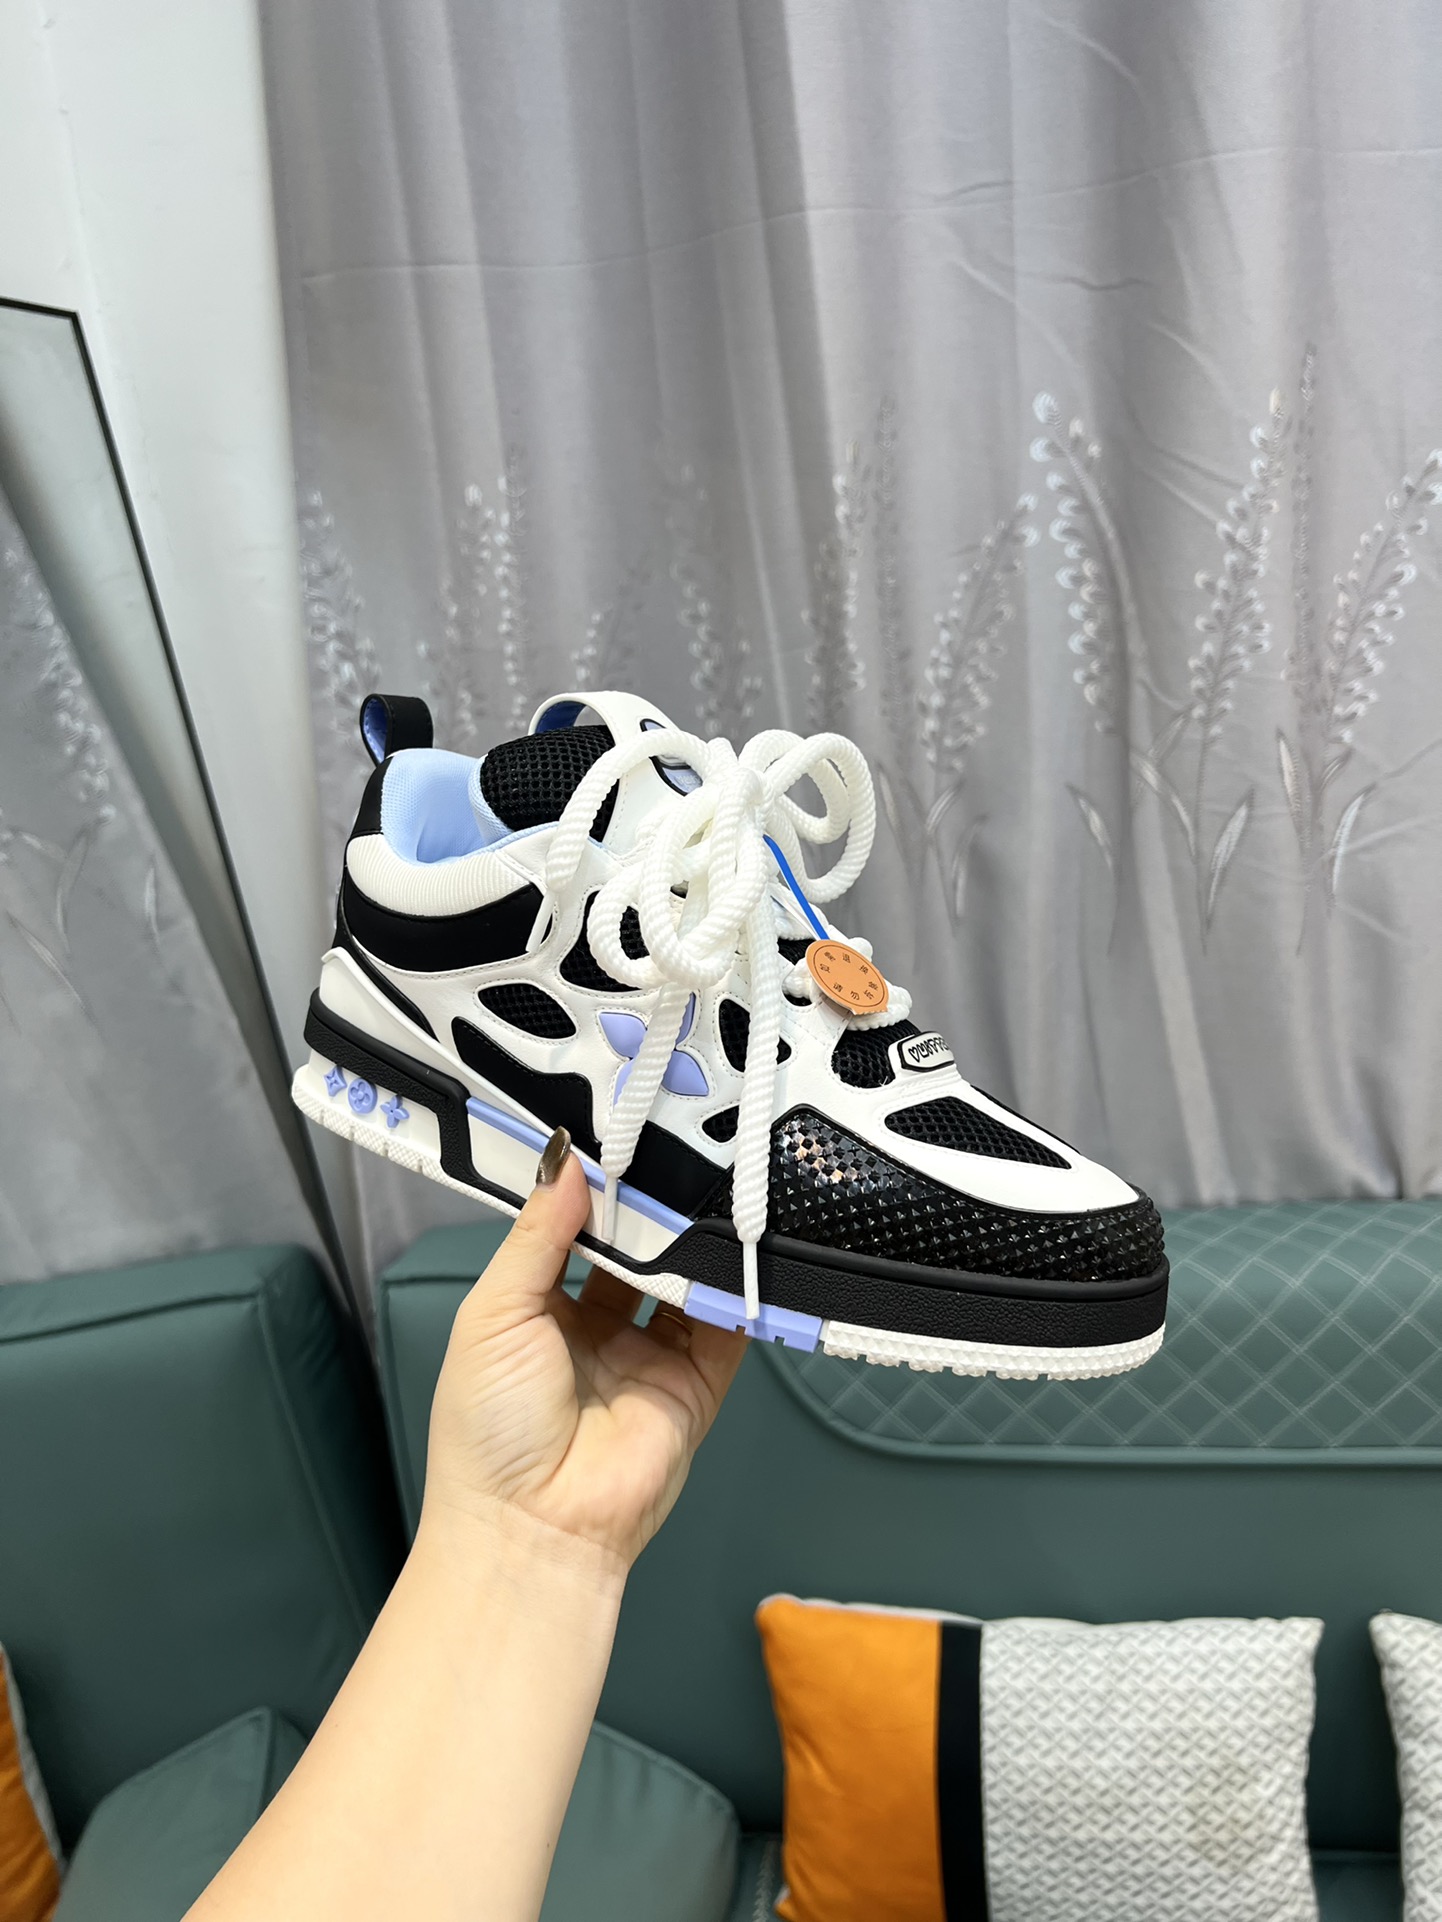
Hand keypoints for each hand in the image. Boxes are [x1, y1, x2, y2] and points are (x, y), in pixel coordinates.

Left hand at [421, 1131, 747, 1580]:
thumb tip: (564, 1159)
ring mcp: (650, 1356)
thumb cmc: (489, 1428)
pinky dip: (738, 1288)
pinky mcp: (696, 1384)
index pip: (576, 1229)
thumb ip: (535, 1234)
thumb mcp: (493, 1313)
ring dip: (695, 1239)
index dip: (596, 1188)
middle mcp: (597, 1328)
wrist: (533, 1528)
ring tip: (711, 1182)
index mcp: (538, 1308)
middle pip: (637, 1249)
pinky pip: (726, 1326)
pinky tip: (742, 1244)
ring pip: (684, 1279)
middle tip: (676, 1147)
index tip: (618, 1136)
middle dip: (653, 1207)